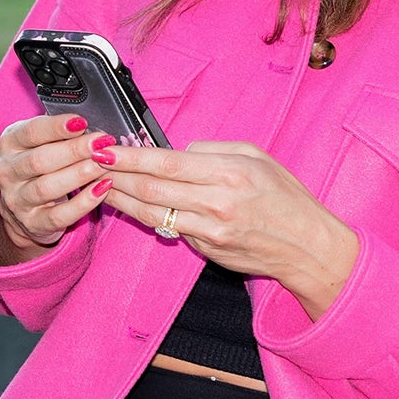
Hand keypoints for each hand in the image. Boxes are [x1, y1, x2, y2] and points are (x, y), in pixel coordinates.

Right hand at [0, 114, 114, 264]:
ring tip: (103, 164)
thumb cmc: (39, 166)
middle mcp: (8, 172)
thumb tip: (88, 124)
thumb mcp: (39, 143)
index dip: (57, 127)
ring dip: (79, 174)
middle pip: (39, 160)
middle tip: (100, 143)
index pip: (31, 132)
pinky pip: (59, 215)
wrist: (23, 209)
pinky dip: (83, 203)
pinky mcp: (33, 223)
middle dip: (73, 150)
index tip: (82, 122)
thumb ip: (58, 133)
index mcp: (10, 144)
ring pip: (47, 188)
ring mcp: (18, 200)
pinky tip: (102, 189)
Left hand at [100, 141, 360, 319]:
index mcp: (228, 173)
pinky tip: (131, 205)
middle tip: (91, 164)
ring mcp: (209, 232)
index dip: (131, 157)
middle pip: (151, 189)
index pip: (166, 163)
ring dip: (121, 200)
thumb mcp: (257, 157)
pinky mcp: (206, 250)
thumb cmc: (286, 197)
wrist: (308, 247)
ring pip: (152, 213)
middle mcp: (215, 204)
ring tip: (99, 185)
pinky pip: (170, 229)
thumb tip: (178, 152)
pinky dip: (147, 216)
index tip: (106, 148)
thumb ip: (214, 150)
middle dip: (115, 176)